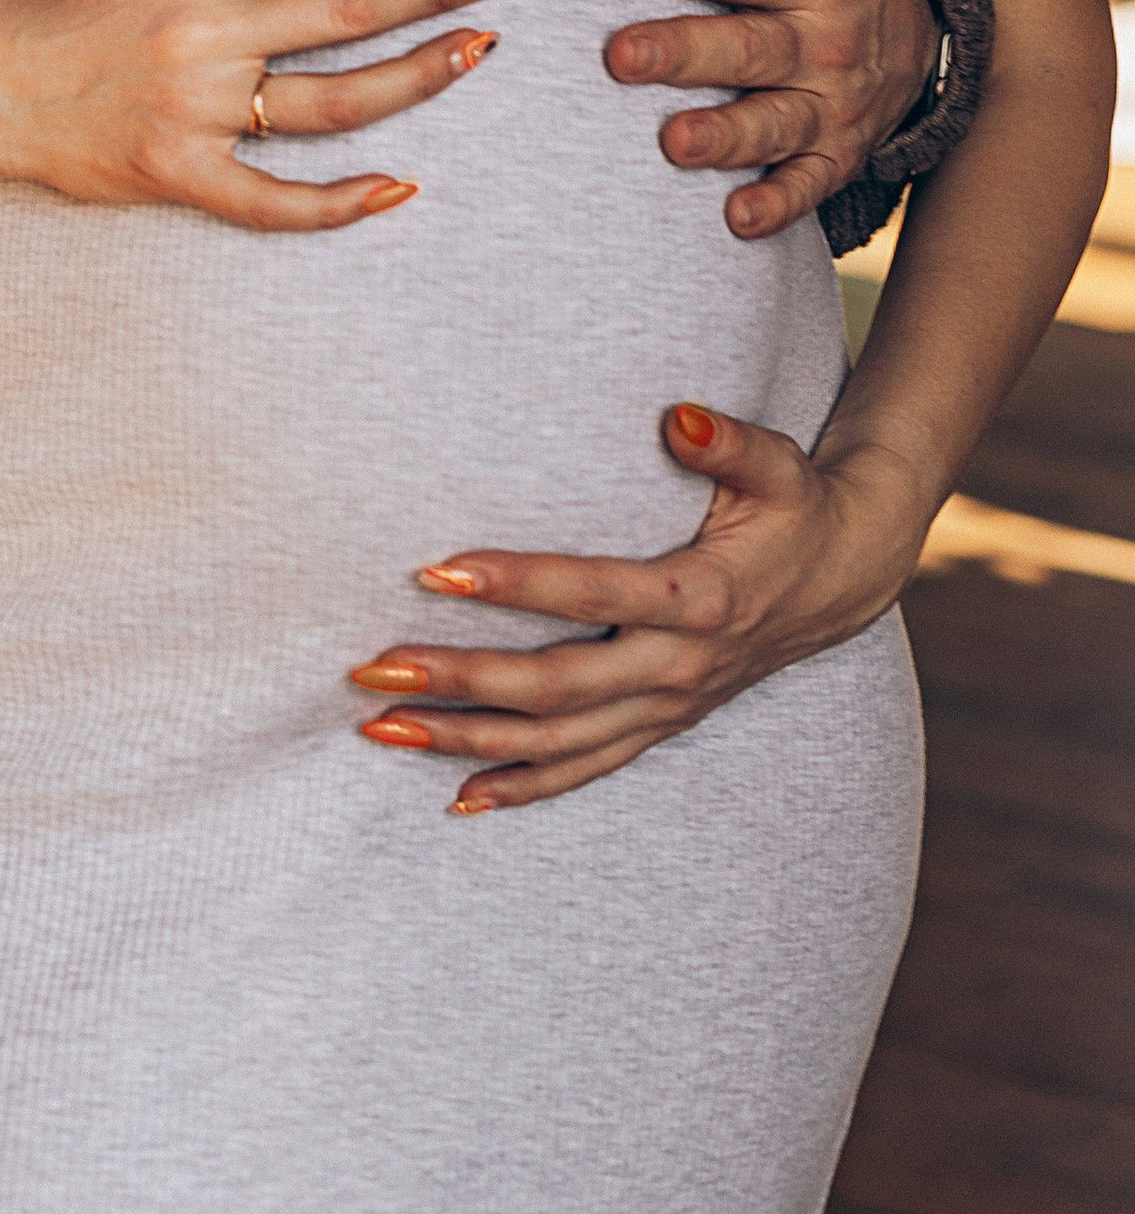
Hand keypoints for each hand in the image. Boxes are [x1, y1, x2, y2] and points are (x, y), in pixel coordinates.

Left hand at [345, 406, 932, 813]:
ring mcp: (665, 707)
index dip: (515, 583)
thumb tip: (678, 416)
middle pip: (554, 685)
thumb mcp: (776, 466)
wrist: (841, 580)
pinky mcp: (658, 725)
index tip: (435, 568)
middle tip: (372, 666)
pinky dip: (521, 787)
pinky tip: (456, 798)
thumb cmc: (791, 506)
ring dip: (464, 740)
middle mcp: (678, 666)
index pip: (592, 593)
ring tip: (379, 729)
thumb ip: (727, 442)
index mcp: (699, 598)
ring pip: (555, 742)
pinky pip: (584, 770)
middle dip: (458, 680)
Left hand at [598, 0, 940, 238]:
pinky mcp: (836, 157)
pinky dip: (778, 205)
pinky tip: (737, 219)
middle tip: (619, 56)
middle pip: (746, 48)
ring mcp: (831, 105)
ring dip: (724, 136)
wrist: (922, 42)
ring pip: (772, 123)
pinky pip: (808, 186)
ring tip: (672, 141)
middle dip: (683, 52)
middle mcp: (824, 43)